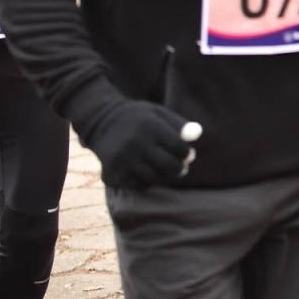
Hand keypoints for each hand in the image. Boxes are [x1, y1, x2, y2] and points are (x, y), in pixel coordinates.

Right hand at [78, 99, 192, 188]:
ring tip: (166, 170)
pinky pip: (138, 185)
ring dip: (164, 176)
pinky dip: (147, 182)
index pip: (178, 147)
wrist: (100, 121)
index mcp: (150, 126)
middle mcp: (136, 143)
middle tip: (182, 168)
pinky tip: (148, 173)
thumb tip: (198, 135)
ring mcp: (123, 159)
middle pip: (168, 165)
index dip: (186, 153)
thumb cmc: (137, 118)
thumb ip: (178, 124)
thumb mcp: (158, 113)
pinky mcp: (112, 172)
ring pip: (154, 177)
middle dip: (179, 169)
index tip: (189, 155)